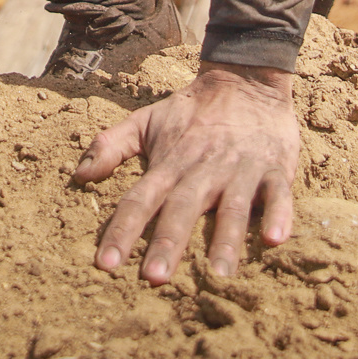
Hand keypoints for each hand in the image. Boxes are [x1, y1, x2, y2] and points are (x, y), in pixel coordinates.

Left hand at [70, 63, 299, 283]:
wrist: (245, 79)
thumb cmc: (191, 111)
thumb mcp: (145, 120)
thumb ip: (111, 145)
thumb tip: (78, 175)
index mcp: (169, 163)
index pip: (140, 200)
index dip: (122, 232)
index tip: (106, 265)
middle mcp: (203, 169)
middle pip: (182, 209)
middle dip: (168, 244)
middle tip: (154, 279)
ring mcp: (241, 169)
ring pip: (232, 209)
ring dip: (225, 242)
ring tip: (218, 275)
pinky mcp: (275, 168)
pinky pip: (279, 194)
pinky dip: (279, 215)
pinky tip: (275, 240)